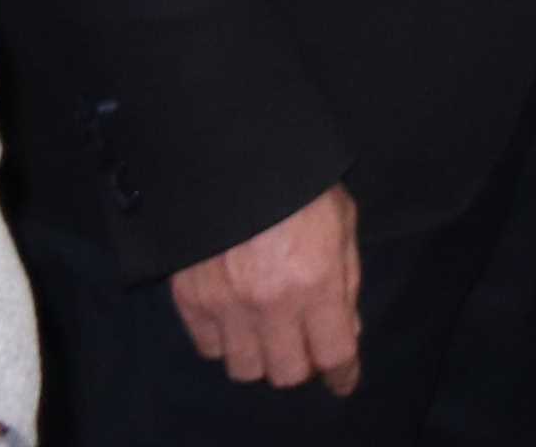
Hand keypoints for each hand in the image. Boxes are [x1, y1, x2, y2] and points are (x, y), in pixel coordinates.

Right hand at [170, 186, 360, 395]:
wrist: (232, 155)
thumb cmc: (299, 181)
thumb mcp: (342, 221)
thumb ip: (346, 280)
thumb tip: (344, 329)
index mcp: (316, 282)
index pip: (333, 353)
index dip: (342, 374)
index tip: (343, 380)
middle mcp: (270, 304)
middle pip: (286, 373)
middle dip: (301, 364)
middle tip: (304, 344)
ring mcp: (225, 305)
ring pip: (244, 368)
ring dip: (261, 356)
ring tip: (267, 332)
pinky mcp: (190, 299)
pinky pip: (208, 348)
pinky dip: (224, 341)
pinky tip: (235, 319)